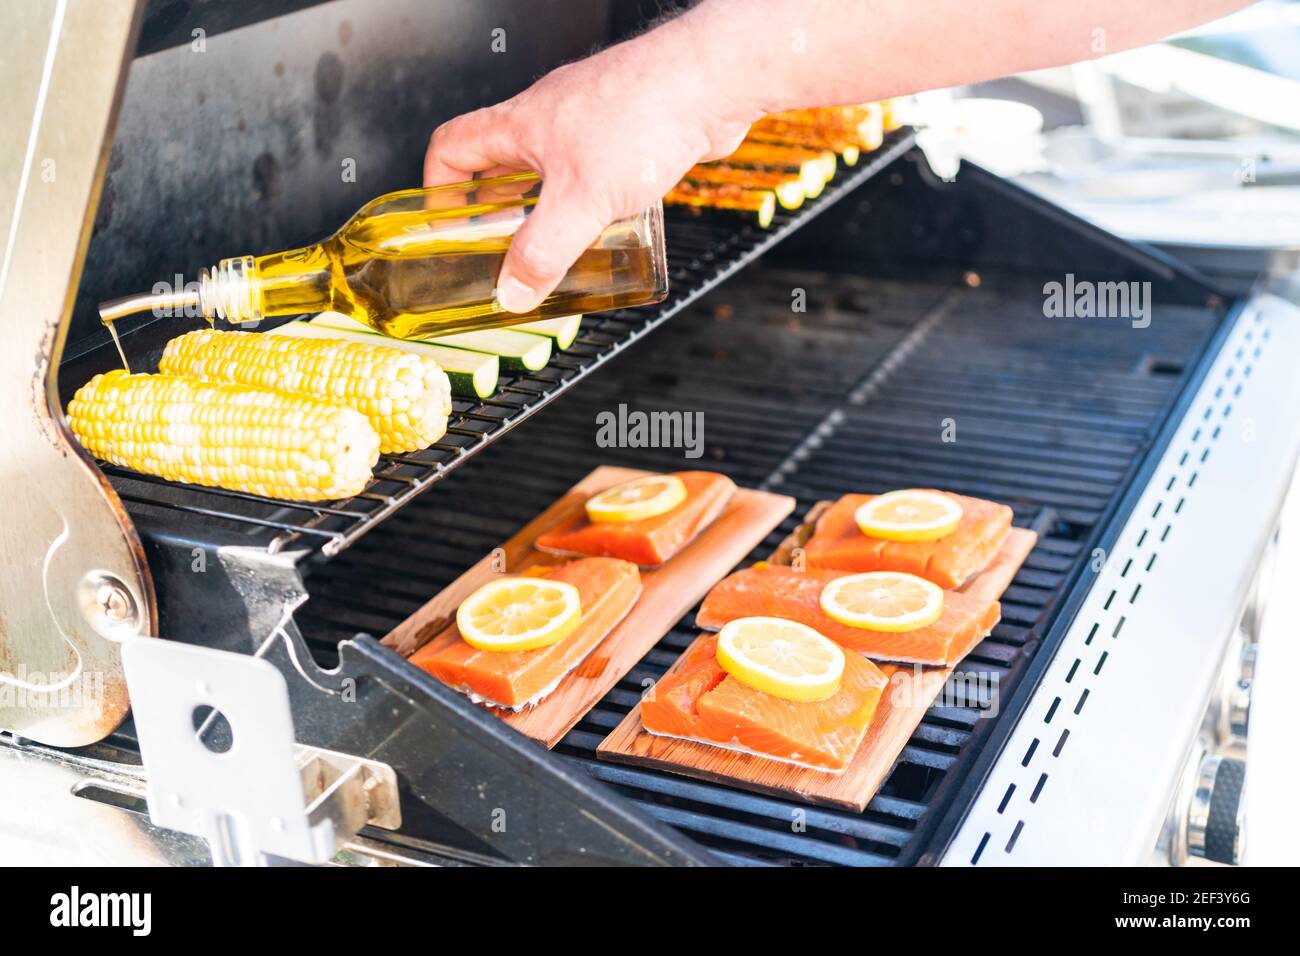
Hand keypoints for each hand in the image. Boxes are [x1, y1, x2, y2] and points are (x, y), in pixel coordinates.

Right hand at [424, 27, 753, 312]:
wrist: (712, 83)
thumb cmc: (645, 112)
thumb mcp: (580, 199)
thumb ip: (543, 250)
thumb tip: (513, 289)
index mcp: (520, 123)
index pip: (452, 146)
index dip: (438, 186)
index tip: (443, 223)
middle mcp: (549, 118)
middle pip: (501, 164)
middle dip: (496, 210)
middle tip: (499, 250)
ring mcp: (589, 124)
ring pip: (551, 172)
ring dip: (546, 210)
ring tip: (553, 250)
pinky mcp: (627, 134)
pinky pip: (594, 173)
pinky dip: (590, 203)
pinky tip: (607, 228)